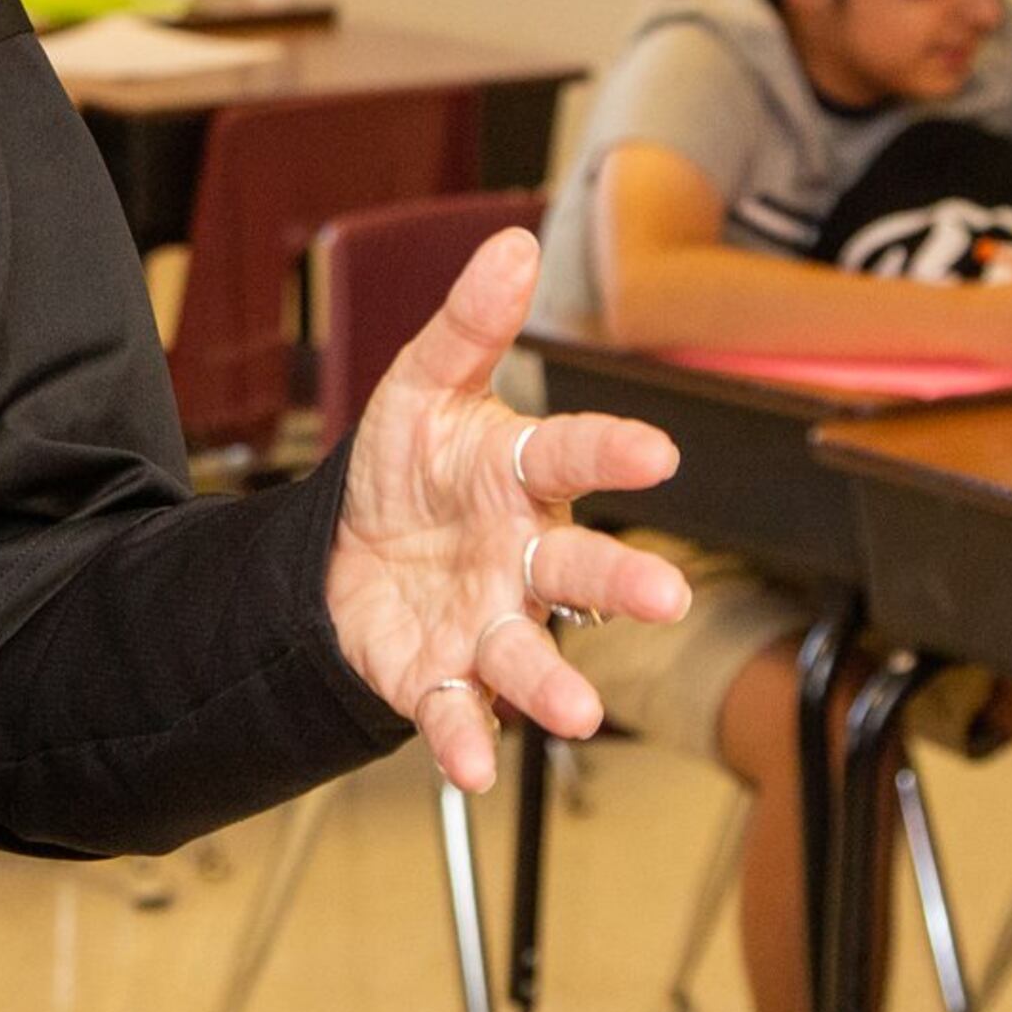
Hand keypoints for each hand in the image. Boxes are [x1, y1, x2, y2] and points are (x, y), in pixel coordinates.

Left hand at [323, 228, 686, 794]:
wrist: (346, 554)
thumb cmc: (409, 468)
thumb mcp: (420, 385)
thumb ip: (468, 324)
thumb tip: (511, 242)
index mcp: (519, 477)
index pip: (570, 456)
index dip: (611, 452)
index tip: (657, 454)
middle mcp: (520, 558)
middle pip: (576, 571)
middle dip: (619, 584)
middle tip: (665, 597)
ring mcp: (486, 622)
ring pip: (528, 656)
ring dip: (553, 684)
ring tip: (575, 712)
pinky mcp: (440, 675)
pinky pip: (456, 713)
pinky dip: (465, 741)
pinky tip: (473, 768)